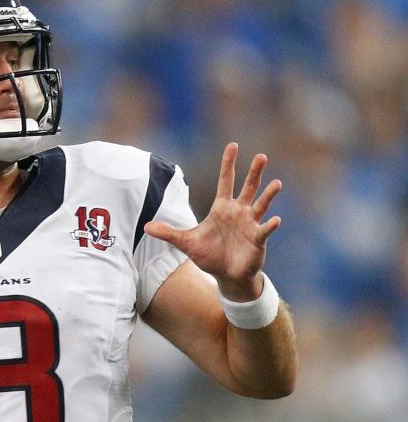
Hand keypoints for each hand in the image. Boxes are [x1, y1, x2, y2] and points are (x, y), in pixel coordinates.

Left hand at [144, 143, 281, 301]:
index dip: (228, 164)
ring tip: (276, 183)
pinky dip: (270, 225)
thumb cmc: (209, 255)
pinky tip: (275, 220)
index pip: (225, 181)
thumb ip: (168, 233)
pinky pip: (265, 230)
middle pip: (247, 188)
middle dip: (254, 173)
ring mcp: (250, 224)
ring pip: (260, 205)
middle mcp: (238, 212)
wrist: (226, 275)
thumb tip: (145, 227)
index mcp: (222, 208)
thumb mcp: (186, 242)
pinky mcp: (257, 239)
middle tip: (261, 156)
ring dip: (268, 195)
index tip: (233, 145)